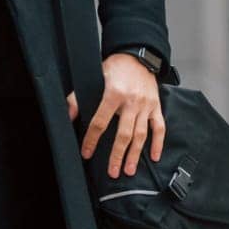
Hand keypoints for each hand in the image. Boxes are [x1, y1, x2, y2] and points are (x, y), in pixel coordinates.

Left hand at [79, 54, 164, 177]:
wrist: (137, 56)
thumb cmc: (114, 67)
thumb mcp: (94, 77)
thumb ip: (79, 97)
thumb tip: (68, 115)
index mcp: (113, 94)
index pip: (100, 122)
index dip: (92, 139)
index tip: (87, 153)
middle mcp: (132, 102)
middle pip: (124, 133)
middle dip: (117, 155)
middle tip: (112, 172)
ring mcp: (146, 105)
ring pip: (141, 134)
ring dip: (135, 154)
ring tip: (129, 170)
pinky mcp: (156, 106)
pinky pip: (159, 127)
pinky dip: (158, 143)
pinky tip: (153, 157)